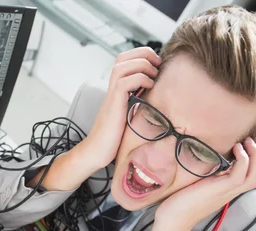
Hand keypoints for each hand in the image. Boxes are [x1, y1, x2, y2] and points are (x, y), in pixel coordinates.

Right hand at [77, 47, 159, 173]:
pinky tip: (149, 87)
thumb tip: (156, 94)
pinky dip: (141, 79)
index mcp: (116, 87)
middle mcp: (112, 87)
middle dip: (144, 54)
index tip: (157, 63)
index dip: (141, 54)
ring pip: (123, 65)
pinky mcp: (113, 103)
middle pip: (123, 56)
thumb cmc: (114, 136)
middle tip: (158, 64)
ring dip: (143, 64)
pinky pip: (125, 81)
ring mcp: (111, 94)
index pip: (125, 58)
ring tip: (154, 74)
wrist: (98, 150)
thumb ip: (138, 100)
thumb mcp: (130, 113)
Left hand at [156, 136, 255, 230]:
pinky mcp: (219, 190)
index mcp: (233, 187)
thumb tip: (214, 153)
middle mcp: (235, 189)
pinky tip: (235, 148)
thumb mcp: (202, 180)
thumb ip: (213, 170)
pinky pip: (241, 174)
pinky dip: (243, 159)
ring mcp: (228, 190)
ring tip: (247, 141)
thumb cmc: (182, 200)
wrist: (173, 220)